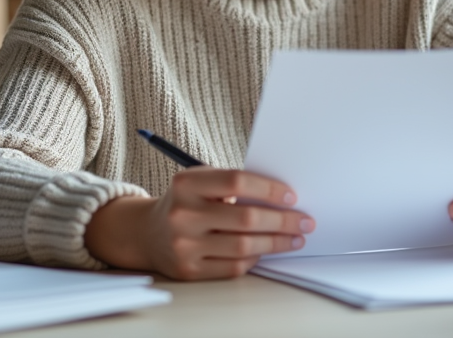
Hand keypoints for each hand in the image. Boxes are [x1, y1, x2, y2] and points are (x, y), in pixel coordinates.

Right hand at [85, 166, 314, 279]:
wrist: (148, 233)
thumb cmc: (186, 202)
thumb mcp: (200, 182)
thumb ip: (232, 184)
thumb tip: (281, 197)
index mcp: (186, 184)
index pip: (237, 181)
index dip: (269, 189)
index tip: (291, 196)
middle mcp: (183, 214)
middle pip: (246, 218)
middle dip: (282, 220)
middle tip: (304, 221)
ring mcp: (184, 245)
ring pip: (244, 246)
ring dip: (276, 243)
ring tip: (294, 238)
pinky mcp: (189, 270)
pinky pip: (234, 266)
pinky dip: (255, 258)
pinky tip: (266, 251)